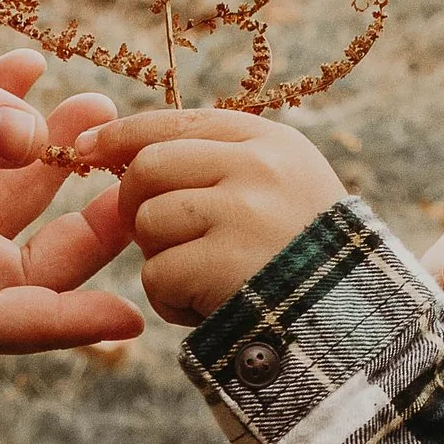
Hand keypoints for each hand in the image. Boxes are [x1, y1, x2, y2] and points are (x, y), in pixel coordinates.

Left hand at [71, 111, 346, 325]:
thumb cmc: (305, 259)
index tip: (91, 146)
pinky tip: (210, 307)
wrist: (351, 322)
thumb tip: (126, 149)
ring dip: (161, 259)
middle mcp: (258, 167)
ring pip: (148, 221)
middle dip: (138, 206)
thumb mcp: (282, 189)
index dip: (126, 134)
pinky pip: (156, 274)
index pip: (178, 121)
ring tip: (204, 279)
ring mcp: (242, 212)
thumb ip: (218, 164)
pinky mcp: (223, 263)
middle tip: (164, 240)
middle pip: (148, 167)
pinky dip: (172, 301)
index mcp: (270, 143)